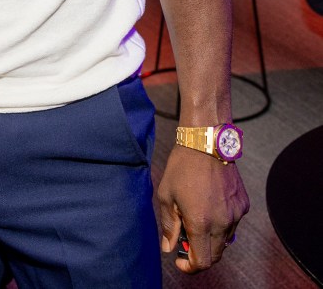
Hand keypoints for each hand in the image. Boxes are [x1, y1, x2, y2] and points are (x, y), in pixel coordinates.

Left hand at [158, 145, 248, 272]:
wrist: (206, 142)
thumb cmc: (182, 167)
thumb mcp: (166, 195)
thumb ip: (168, 224)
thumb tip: (168, 247)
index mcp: (201, 222)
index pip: (203, 261)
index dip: (191, 266)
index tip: (181, 260)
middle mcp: (222, 222)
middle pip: (215, 255)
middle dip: (199, 253)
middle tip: (184, 238)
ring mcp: (236, 214)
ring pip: (225, 240)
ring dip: (211, 237)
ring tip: (195, 216)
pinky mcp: (243, 205)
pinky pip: (233, 223)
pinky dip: (221, 223)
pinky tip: (209, 206)